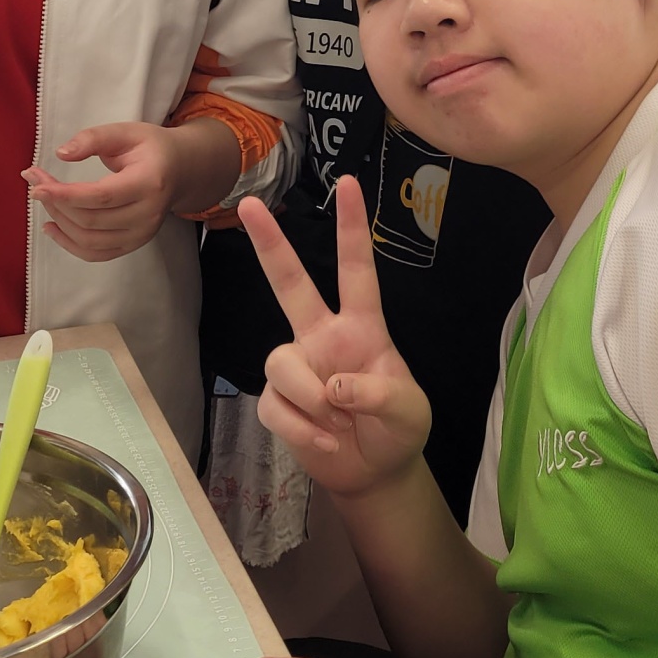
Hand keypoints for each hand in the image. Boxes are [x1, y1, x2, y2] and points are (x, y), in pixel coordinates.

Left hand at [27, 121, 203, 261]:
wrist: (180, 170)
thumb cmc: (150, 148)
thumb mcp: (126, 132)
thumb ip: (93, 138)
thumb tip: (62, 154)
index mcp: (149, 183)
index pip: (101, 196)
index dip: (65, 195)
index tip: (37, 186)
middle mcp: (148, 214)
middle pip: (91, 220)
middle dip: (56, 202)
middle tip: (35, 181)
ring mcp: (142, 234)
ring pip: (89, 240)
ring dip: (59, 221)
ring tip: (45, 200)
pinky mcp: (133, 244)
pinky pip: (96, 254)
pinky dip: (69, 244)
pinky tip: (52, 226)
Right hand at [239, 174, 431, 497]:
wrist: (375, 473)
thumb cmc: (398, 429)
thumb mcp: (407, 412)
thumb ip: (378, 393)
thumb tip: (332, 385)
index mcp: (362, 327)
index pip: (357, 269)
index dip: (352, 227)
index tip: (348, 183)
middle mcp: (323, 336)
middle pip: (290, 284)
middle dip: (270, 245)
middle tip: (250, 205)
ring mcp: (299, 367)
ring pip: (278, 363)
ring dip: (308, 400)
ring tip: (336, 422)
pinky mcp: (279, 402)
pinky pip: (273, 407)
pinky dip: (301, 430)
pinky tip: (324, 440)